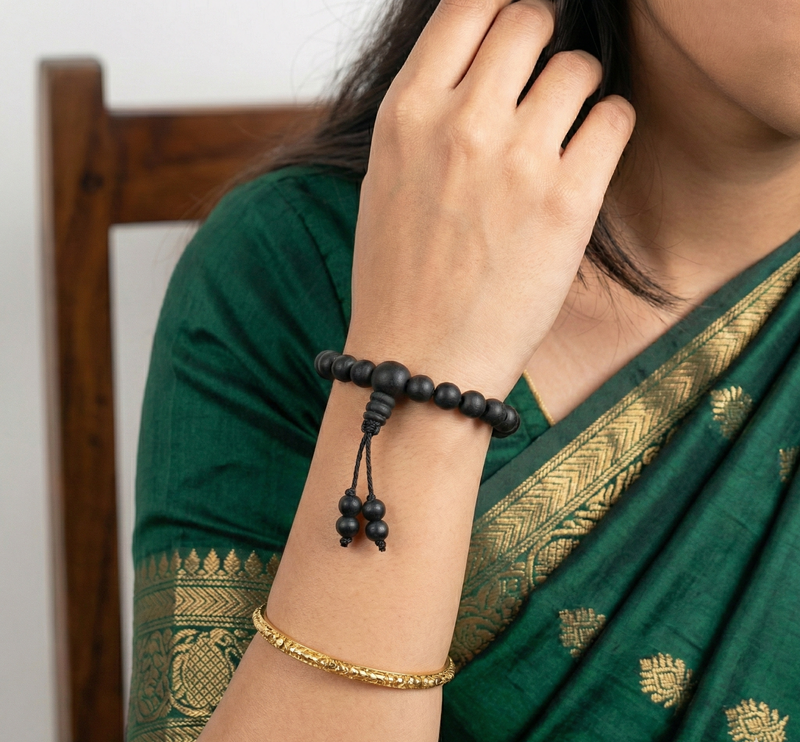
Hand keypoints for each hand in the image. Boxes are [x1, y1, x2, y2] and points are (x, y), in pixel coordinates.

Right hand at [345, 0, 634, 397]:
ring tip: (560, 137)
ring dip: (577, 93)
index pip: (468, 4)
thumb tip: (475, 65)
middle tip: (541, 83)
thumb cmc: (399, 278)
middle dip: (541, 41)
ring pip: (578, 68)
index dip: (498, 13)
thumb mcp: (385, 178)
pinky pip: (614, 117)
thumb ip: (427, 113)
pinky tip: (583, 165)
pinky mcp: (567, 201)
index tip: (509, 39)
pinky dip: (606, 130)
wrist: (420, 359)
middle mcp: (460, 122)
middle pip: (530, 19)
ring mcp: (516, 159)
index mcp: (405, 112)